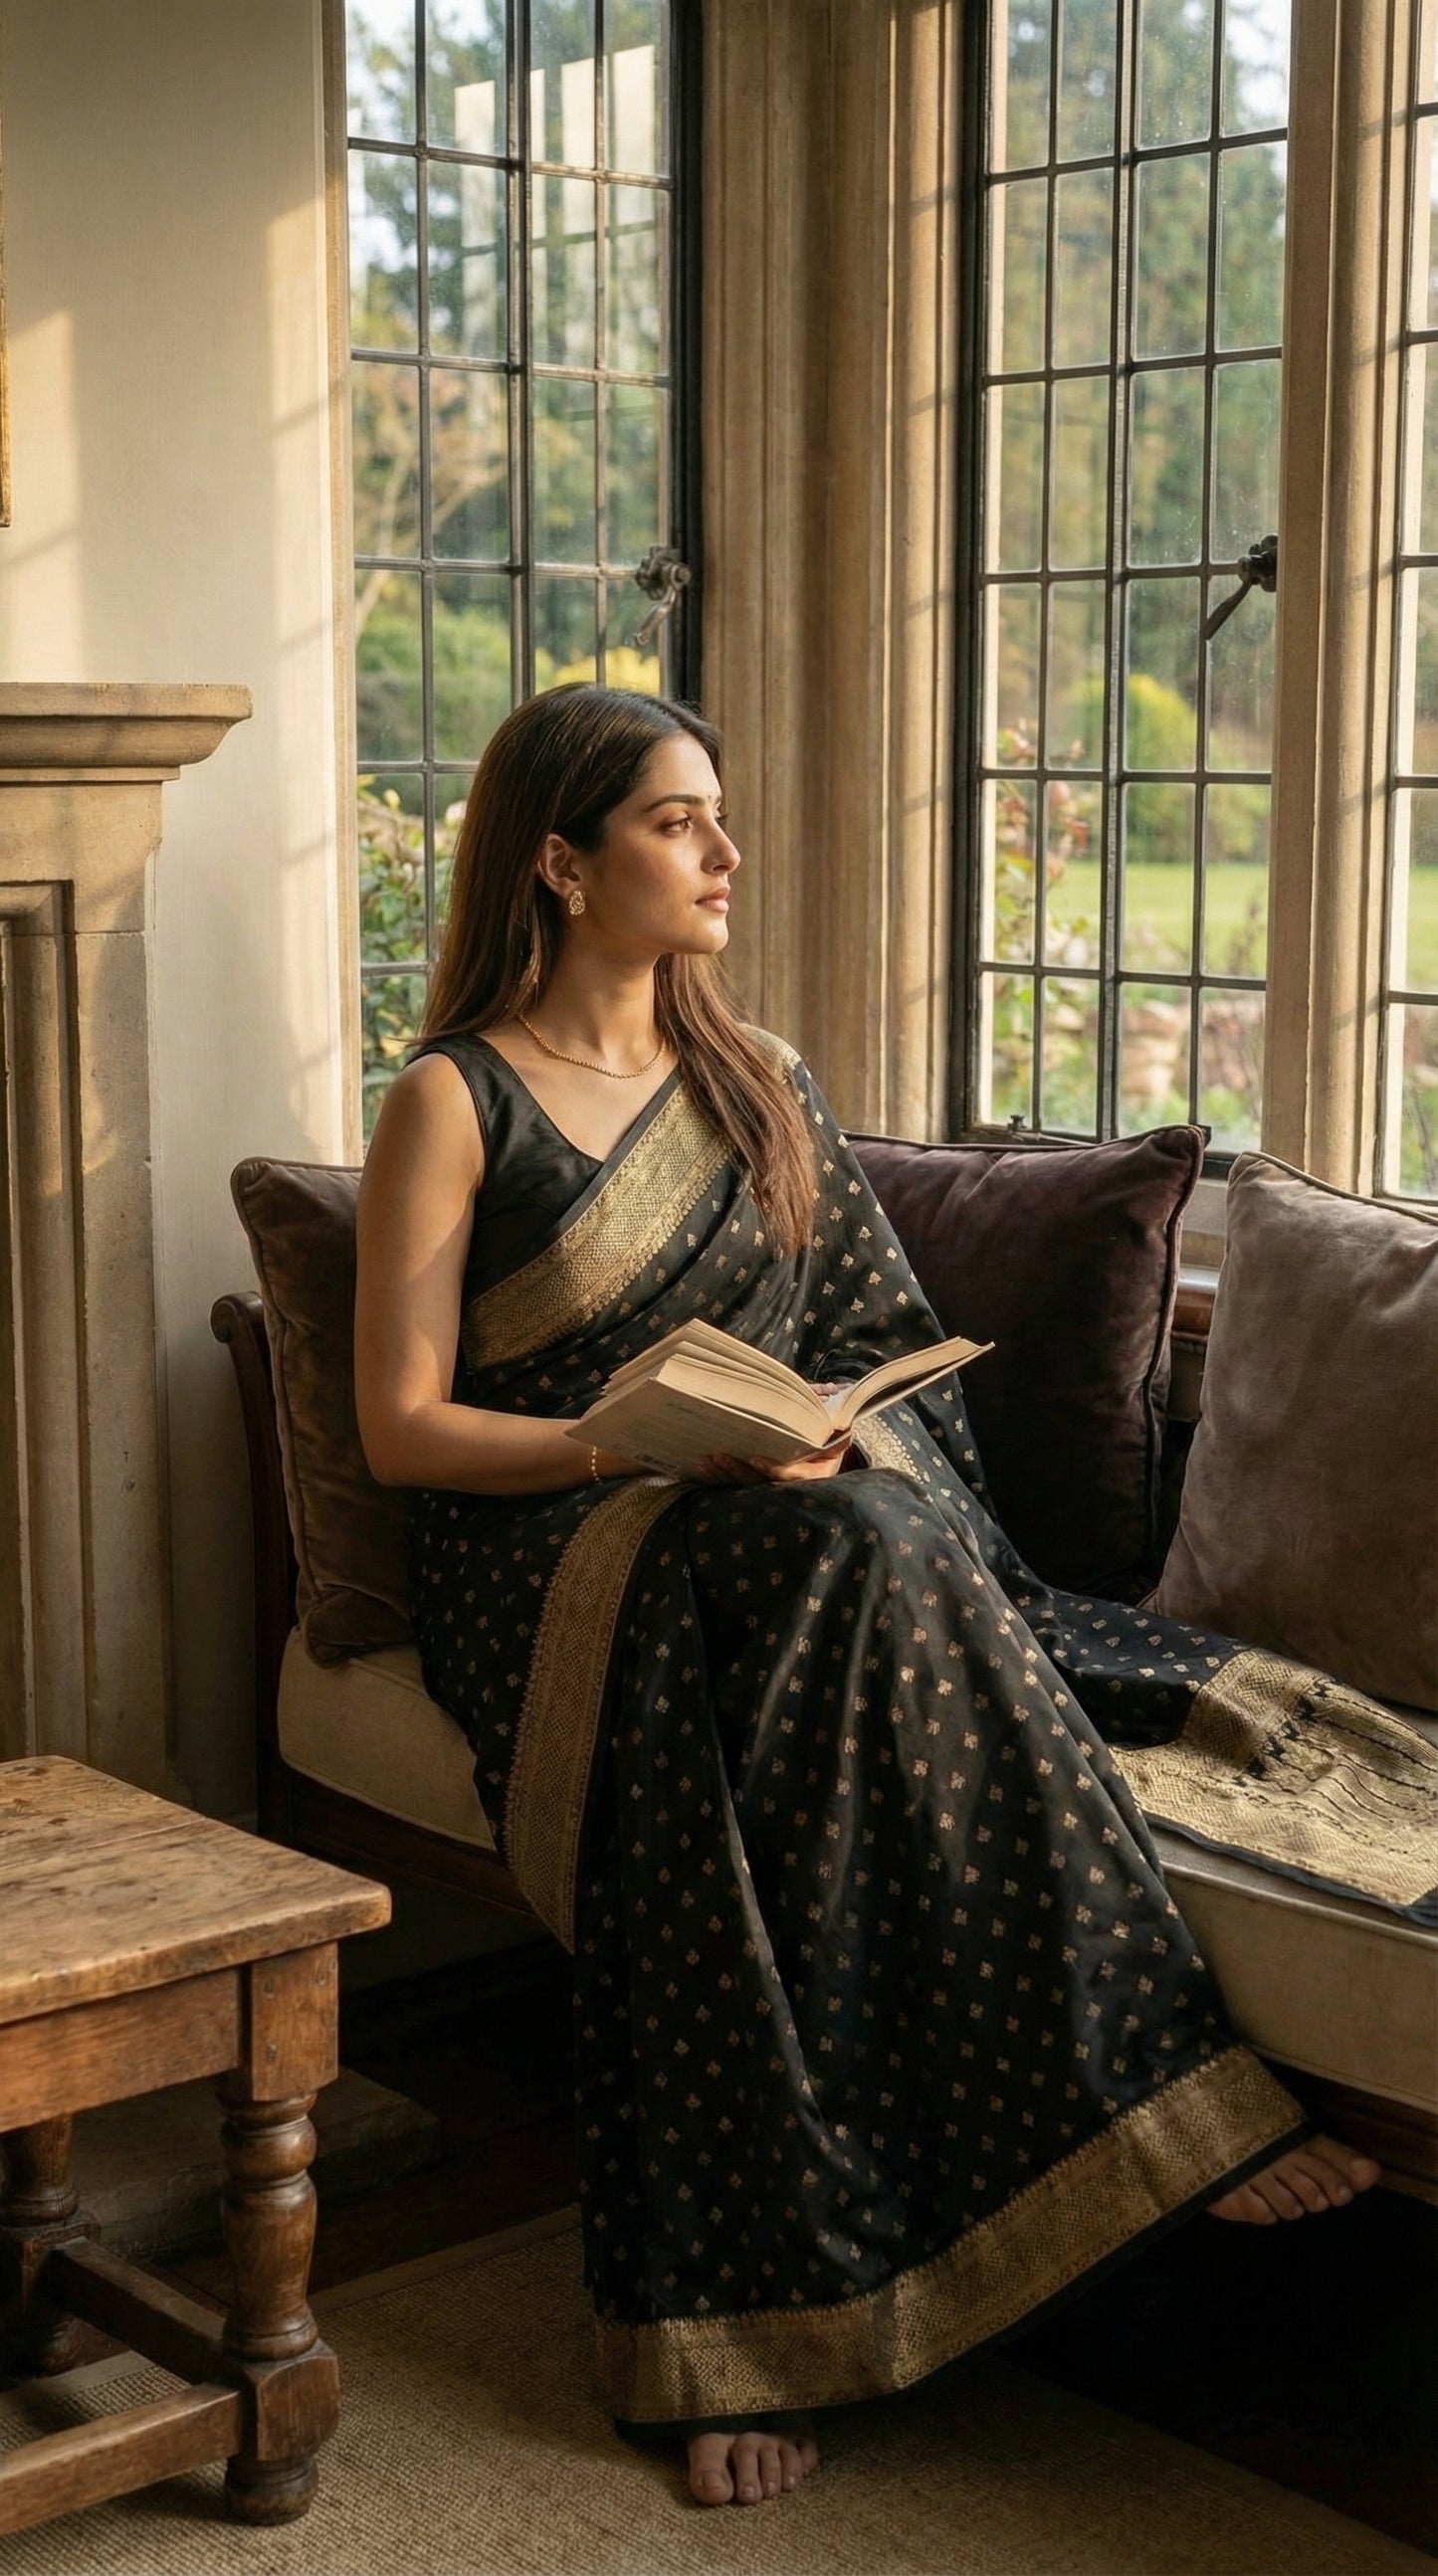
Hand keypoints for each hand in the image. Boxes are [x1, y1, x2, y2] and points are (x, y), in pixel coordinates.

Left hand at [694, 1430, 851, 1484]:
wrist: (825, 1456)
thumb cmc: (829, 1442)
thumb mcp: (839, 1438)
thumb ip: (837, 1433)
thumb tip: (841, 1423)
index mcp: (811, 1477)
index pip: (789, 1476)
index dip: (771, 1469)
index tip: (755, 1458)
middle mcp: (789, 1488)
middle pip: (759, 1483)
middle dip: (737, 1471)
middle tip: (719, 1456)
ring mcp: (770, 1490)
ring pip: (743, 1486)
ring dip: (723, 1475)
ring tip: (706, 1461)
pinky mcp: (755, 1486)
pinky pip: (734, 1486)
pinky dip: (718, 1479)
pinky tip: (704, 1468)